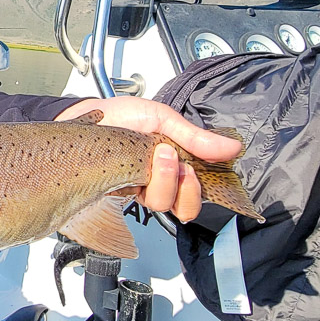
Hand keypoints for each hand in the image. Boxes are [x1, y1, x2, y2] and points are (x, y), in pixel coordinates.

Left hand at [54, 96, 241, 222]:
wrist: (85, 114)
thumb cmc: (120, 115)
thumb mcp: (163, 118)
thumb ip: (195, 136)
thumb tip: (234, 148)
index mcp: (175, 164)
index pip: (201, 189)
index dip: (204, 186)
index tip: (201, 169)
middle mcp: (160, 180)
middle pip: (185, 205)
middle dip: (186, 187)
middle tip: (177, 161)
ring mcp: (140, 187)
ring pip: (163, 205)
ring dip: (165, 181)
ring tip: (158, 154)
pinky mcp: (120, 190)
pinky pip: (139, 200)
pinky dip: (146, 182)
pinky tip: (139, 163)